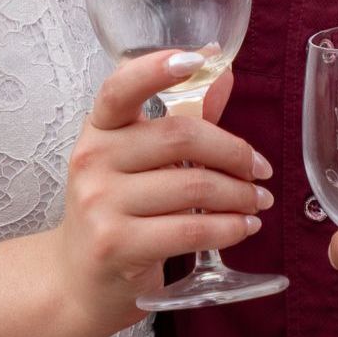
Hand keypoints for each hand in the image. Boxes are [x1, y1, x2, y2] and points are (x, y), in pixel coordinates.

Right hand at [54, 52, 270, 334]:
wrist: (77, 279)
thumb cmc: (117, 211)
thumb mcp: (139, 161)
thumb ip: (183, 117)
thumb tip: (224, 70)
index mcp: (99, 129)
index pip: (122, 86)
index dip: (158, 68)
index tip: (198, 57)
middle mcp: (93, 159)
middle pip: (181, 137)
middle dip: (235, 153)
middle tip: (260, 169)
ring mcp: (100, 203)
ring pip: (193, 188)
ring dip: (240, 196)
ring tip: (257, 201)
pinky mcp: (115, 245)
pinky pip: (190, 231)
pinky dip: (229, 228)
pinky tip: (244, 227)